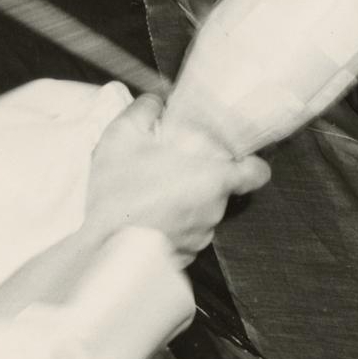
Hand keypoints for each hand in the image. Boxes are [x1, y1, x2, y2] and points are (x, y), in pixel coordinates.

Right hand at [83, 93, 270, 257]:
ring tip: (151, 194)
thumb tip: (155, 102)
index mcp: (213, 178)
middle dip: (200, 178)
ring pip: (202, 213)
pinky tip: (146, 216)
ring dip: (184, 203)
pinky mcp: (184, 256)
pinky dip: (171, 225)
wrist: (101, 246)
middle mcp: (214, 210)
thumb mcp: (122, 135)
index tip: (231, 157)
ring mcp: (200, 236)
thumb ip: (145, 109)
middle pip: (222, 188)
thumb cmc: (118, 192)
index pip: (257, 172)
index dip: (248, 163)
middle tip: (170, 168)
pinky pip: (185, 234)